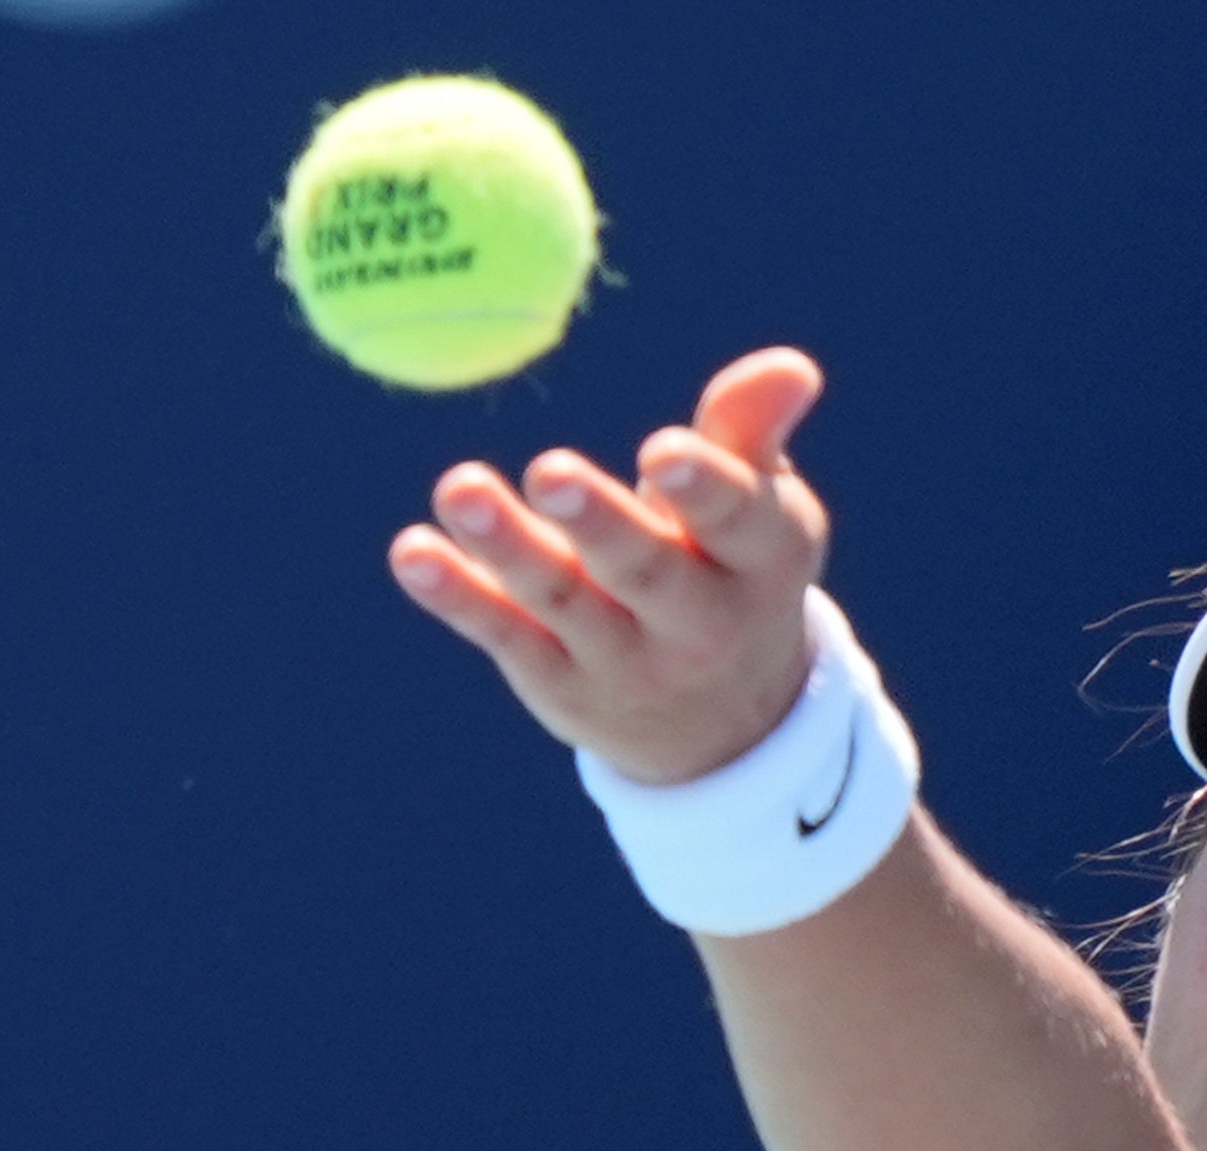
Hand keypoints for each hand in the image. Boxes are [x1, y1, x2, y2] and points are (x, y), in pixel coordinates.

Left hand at [390, 347, 832, 785]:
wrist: (723, 728)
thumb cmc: (733, 572)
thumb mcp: (759, 512)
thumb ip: (749, 434)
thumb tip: (792, 367)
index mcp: (761, 563)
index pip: (739, 524)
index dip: (705, 488)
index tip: (664, 450)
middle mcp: (700, 623)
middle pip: (647, 571)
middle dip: (600, 524)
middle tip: (551, 472)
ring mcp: (626, 660)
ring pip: (563, 601)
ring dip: (509, 546)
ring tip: (460, 488)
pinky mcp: (560, 683)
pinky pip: (506, 635)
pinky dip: (459, 596)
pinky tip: (414, 552)